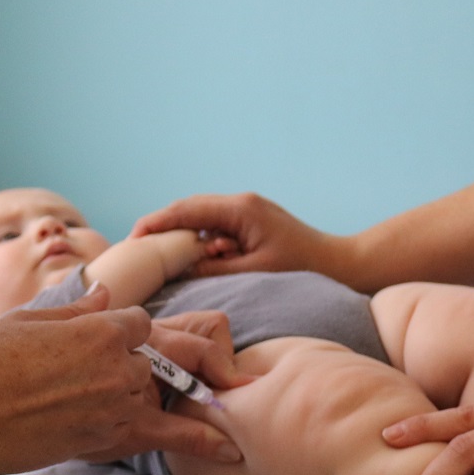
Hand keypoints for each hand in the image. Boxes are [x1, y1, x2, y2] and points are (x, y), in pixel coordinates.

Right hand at [0, 284, 240, 474]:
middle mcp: (118, 361)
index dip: (129, 333)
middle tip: (134, 378)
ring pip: (159, 393)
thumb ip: (78, 310)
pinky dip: (204, 443)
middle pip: (157, 359)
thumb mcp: (31, 320)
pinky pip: (172, 437)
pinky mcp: (114, 436)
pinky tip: (231, 451)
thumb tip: (106, 293)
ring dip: (159, 398)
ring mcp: (120, 400)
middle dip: (150, 366)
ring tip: (173, 405)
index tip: (115, 345)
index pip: (141, 323)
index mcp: (100, 326)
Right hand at [131, 193, 348, 281]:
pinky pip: (216, 225)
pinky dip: (199, 238)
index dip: (156, 222)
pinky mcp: (252, 221)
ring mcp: (247, 210)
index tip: (132, 238)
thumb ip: (213, 268)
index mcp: (240, 209)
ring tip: (157, 254)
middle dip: (162, 227)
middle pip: (189, 208)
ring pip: (201, 216)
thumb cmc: (302, 269)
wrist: (340, 263)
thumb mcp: (252, 272)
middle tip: (136, 247)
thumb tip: (180, 267)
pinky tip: (190, 257)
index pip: (186, 209)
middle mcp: (241, 202)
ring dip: (182, 234)